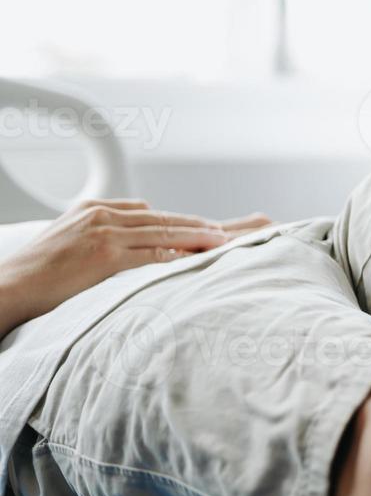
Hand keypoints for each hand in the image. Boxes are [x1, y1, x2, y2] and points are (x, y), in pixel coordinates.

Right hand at [0, 200, 272, 332]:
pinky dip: (177, 256)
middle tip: (225, 231)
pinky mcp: (106, 255)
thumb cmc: (36, 273)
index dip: (176, 221)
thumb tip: (130, 239)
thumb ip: (98, 234)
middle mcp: (102, 215)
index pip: (147, 212)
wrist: (8, 287)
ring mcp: (105, 234)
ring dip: (196, 237)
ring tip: (222, 242)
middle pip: (162, 218)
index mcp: (93, 208)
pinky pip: (152, 254)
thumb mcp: (67, 238)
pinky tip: (196, 260)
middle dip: (196, 225)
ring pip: (163, 233)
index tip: (201, 226)